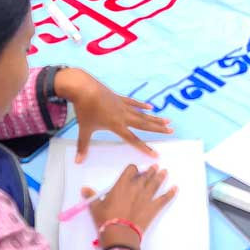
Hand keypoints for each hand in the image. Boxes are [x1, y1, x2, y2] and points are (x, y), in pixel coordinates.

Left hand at [56, 68, 171, 162]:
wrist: (83, 88)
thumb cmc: (85, 110)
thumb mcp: (84, 129)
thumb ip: (83, 146)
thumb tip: (78, 162)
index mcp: (116, 125)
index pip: (133, 139)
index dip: (145, 148)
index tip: (156, 155)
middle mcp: (123, 116)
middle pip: (144, 124)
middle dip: (158, 128)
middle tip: (171, 130)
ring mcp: (122, 105)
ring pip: (142, 114)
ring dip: (155, 118)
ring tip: (167, 120)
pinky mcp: (119, 97)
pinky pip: (134, 103)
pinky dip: (142, 106)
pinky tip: (150, 108)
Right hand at [85, 164, 176, 248]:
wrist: (120, 233)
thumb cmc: (106, 219)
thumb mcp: (95, 207)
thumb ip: (91, 196)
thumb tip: (84, 189)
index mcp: (122, 184)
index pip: (131, 170)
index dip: (134, 169)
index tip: (135, 170)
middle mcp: (136, 187)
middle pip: (145, 175)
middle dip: (150, 171)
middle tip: (155, 167)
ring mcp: (146, 197)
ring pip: (155, 183)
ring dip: (160, 177)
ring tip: (164, 171)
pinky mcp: (154, 208)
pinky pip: (164, 198)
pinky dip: (171, 193)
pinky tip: (175, 188)